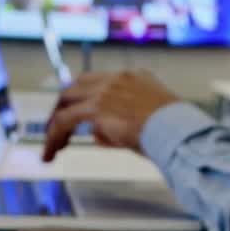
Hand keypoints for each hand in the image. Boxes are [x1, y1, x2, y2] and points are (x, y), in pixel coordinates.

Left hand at [43, 70, 181, 161]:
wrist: (178, 132)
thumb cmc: (172, 133)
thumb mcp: (146, 123)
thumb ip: (119, 124)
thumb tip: (96, 133)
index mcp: (134, 77)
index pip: (97, 82)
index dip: (82, 98)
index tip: (75, 114)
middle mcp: (118, 79)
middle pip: (76, 86)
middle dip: (62, 108)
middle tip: (55, 130)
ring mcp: (106, 90)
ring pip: (66, 102)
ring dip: (54, 126)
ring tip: (50, 148)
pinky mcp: (97, 107)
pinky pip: (64, 121)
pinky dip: (53, 137)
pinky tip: (51, 153)